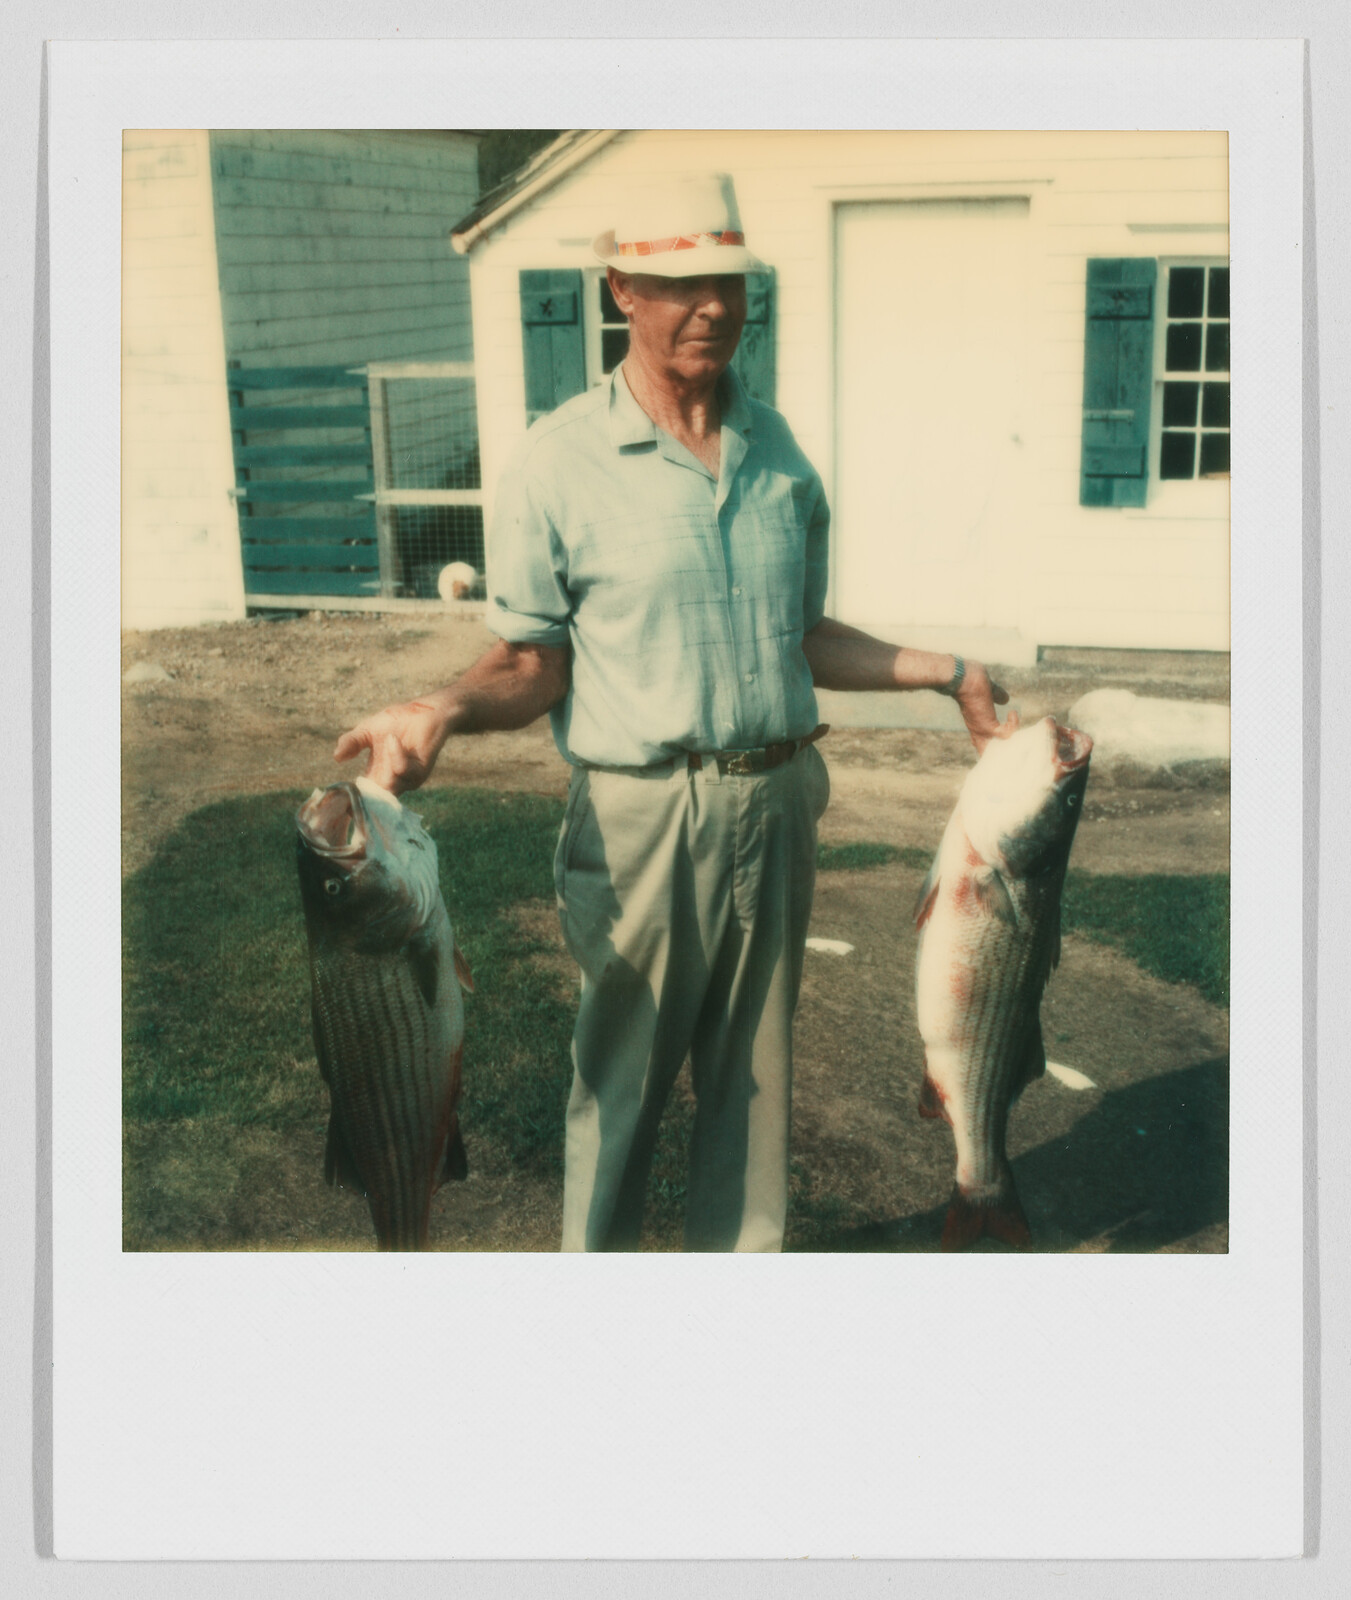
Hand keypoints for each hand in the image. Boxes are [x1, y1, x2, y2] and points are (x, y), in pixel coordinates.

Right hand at [333, 697, 451, 794]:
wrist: (423, 711)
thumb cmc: (397, 721)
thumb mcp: (366, 731)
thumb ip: (351, 743)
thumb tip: (336, 757)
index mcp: (377, 775)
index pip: (364, 796)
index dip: (352, 800)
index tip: (339, 801)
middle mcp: (392, 781)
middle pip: (376, 801)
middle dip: (366, 796)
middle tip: (355, 788)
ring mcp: (406, 778)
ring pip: (389, 786)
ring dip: (384, 764)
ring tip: (388, 738)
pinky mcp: (420, 771)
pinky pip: (402, 770)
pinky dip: (395, 754)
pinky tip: (393, 739)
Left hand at [954, 659, 1012, 754]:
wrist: (961, 679)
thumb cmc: (969, 680)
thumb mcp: (987, 690)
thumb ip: (997, 695)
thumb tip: (1005, 699)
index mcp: (976, 723)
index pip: (982, 742)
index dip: (994, 743)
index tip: (1006, 732)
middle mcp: (978, 730)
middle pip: (987, 753)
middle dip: (1002, 751)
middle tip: (1015, 738)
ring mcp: (982, 731)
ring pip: (998, 749)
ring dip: (1012, 740)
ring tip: (1015, 721)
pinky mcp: (988, 726)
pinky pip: (1005, 735)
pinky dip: (1013, 726)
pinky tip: (1012, 713)